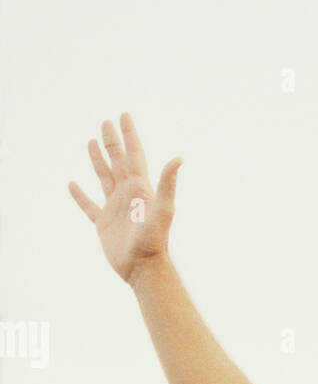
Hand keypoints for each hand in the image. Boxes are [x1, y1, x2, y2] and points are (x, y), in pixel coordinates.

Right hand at [68, 113, 181, 285]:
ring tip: (91, 141)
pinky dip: (80, 195)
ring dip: (98, 160)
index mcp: (140, 188)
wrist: (143, 268)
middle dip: (112, 141)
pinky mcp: (103, 223)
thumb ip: (168, 184)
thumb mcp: (163, 210)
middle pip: (118, 161)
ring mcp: (114, 208)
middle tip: (106, 122)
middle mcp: (127, 194)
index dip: (129, 135)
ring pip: (104, 177)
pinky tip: (72, 184)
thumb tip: (178, 158)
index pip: (134, 155)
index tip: (124, 115)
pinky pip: (88, 205)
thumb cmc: (154, 241)